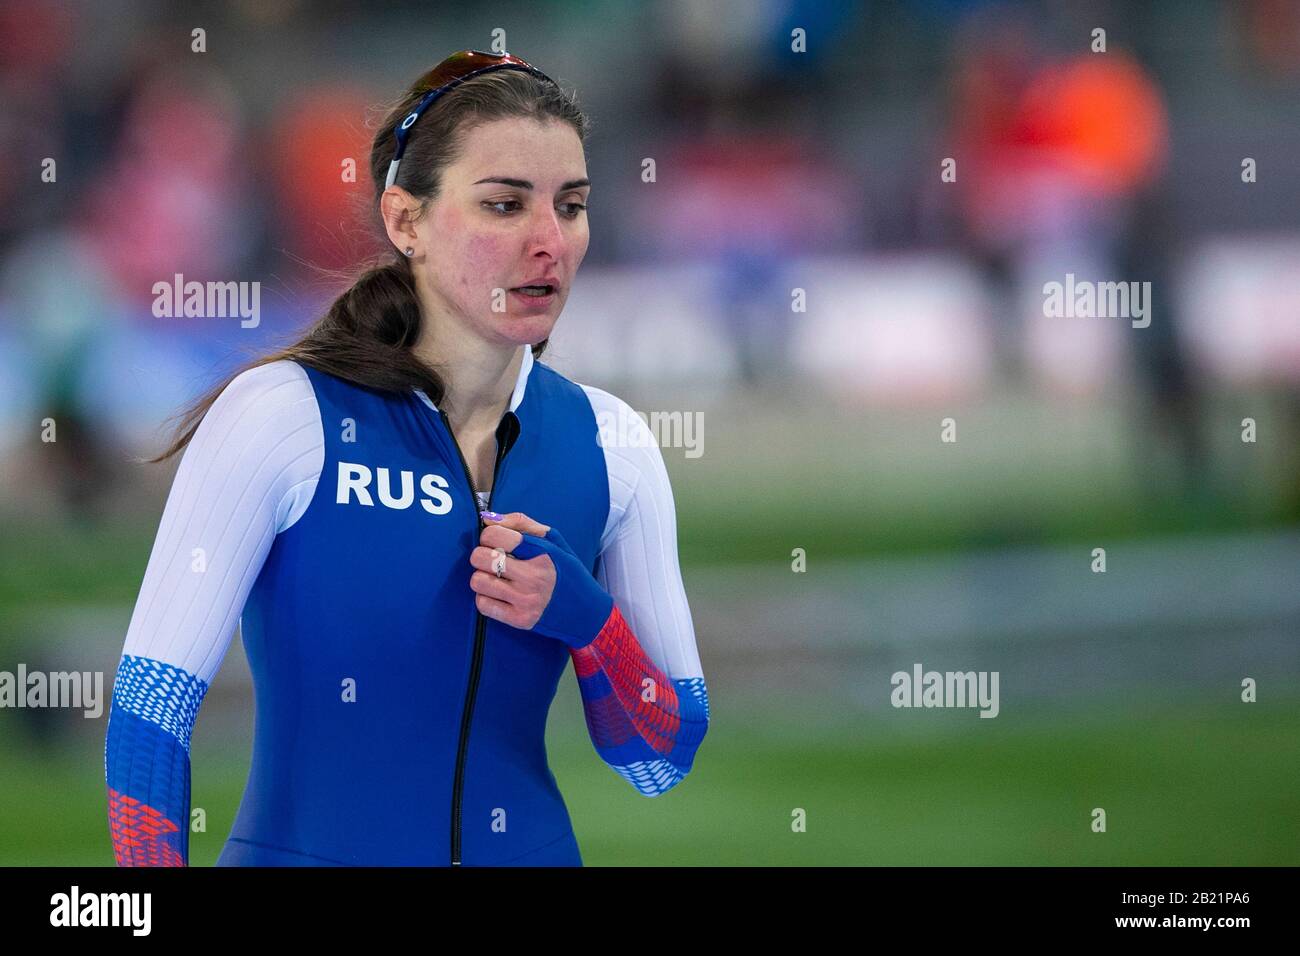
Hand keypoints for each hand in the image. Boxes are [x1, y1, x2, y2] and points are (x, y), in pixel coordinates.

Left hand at [468, 511, 611, 648]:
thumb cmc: (567, 572)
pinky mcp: (520, 620)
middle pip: (479, 558)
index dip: (488, 535)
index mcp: (542, 552)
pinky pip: (482, 604)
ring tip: (497, 579)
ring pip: (477, 581)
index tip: (496, 541)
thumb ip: (522, 523)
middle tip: (494, 561)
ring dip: (482, 578)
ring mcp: (526, 600)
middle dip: (482, 556)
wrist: (586, 612)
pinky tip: (500, 596)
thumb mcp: (554, 541)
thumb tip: (487, 519)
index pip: (494, 535)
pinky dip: (486, 598)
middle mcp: (534, 576)